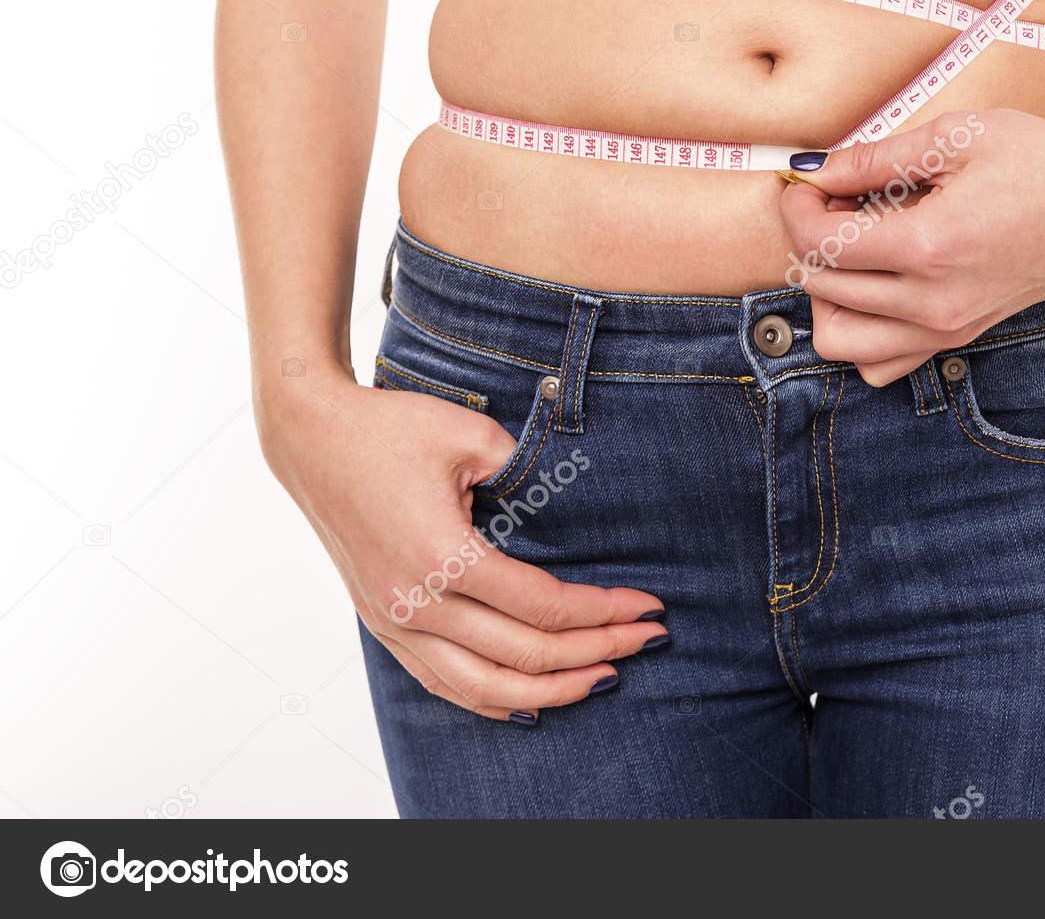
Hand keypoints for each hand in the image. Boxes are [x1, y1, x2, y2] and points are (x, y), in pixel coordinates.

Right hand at [258, 375, 665, 723]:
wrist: (312, 438)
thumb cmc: (390, 428)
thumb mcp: (471, 434)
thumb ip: (528, 471)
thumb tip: (576, 508)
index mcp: (440, 557)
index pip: (542, 606)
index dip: (603, 611)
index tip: (647, 607)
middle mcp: (414, 603)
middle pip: (524, 654)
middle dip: (596, 649)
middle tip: (646, 639)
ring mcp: (393, 621)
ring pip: (484, 687)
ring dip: (552, 690)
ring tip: (604, 679)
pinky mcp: (383, 624)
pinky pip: (442, 684)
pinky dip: (493, 699)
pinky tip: (533, 701)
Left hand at [779, 108, 1044, 385]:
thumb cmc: (1044, 159)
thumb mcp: (958, 137)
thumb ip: (876, 158)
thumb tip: (817, 170)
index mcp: (929, 247)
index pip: (820, 246)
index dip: (797, 209)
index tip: (807, 184)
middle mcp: (933, 301)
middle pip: (823, 289)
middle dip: (810, 241)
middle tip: (837, 202)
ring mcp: (947, 328)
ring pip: (840, 341)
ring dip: (828, 295)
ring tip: (853, 249)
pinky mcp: (960, 337)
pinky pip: (882, 363)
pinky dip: (861, 331)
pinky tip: (878, 284)